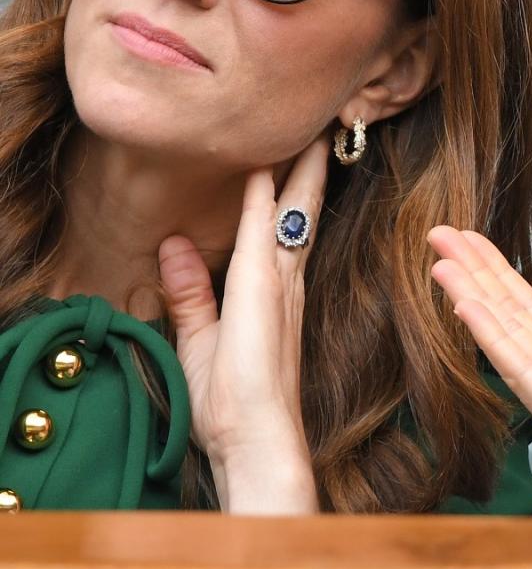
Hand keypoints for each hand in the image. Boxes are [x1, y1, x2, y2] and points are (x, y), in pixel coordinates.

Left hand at [158, 140, 328, 513]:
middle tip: (321, 127)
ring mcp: (279, 286)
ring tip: (313, 131)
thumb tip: (173, 247)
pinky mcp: (262, 292)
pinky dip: (264, 200)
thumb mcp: (199, 339)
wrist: (254, 441)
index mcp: (273, 295)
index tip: (298, 151)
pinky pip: (263, 234)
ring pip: (293, 213)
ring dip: (301, 170)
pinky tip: (263, 169)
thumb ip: (191, 293)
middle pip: (300, 212)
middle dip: (310, 168)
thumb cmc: (232, 404)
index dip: (289, 189)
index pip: (283, 230)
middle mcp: (285, 284)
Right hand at [428, 226, 531, 519]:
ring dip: (471, 299)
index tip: (470, 240)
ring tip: (439, 263)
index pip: (531, 310)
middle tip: (437, 233)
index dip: (501, 274)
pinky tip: (466, 309)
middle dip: (475, 275)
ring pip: (507, 338)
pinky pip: (523, 372)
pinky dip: (493, 339)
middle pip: (510, 316)